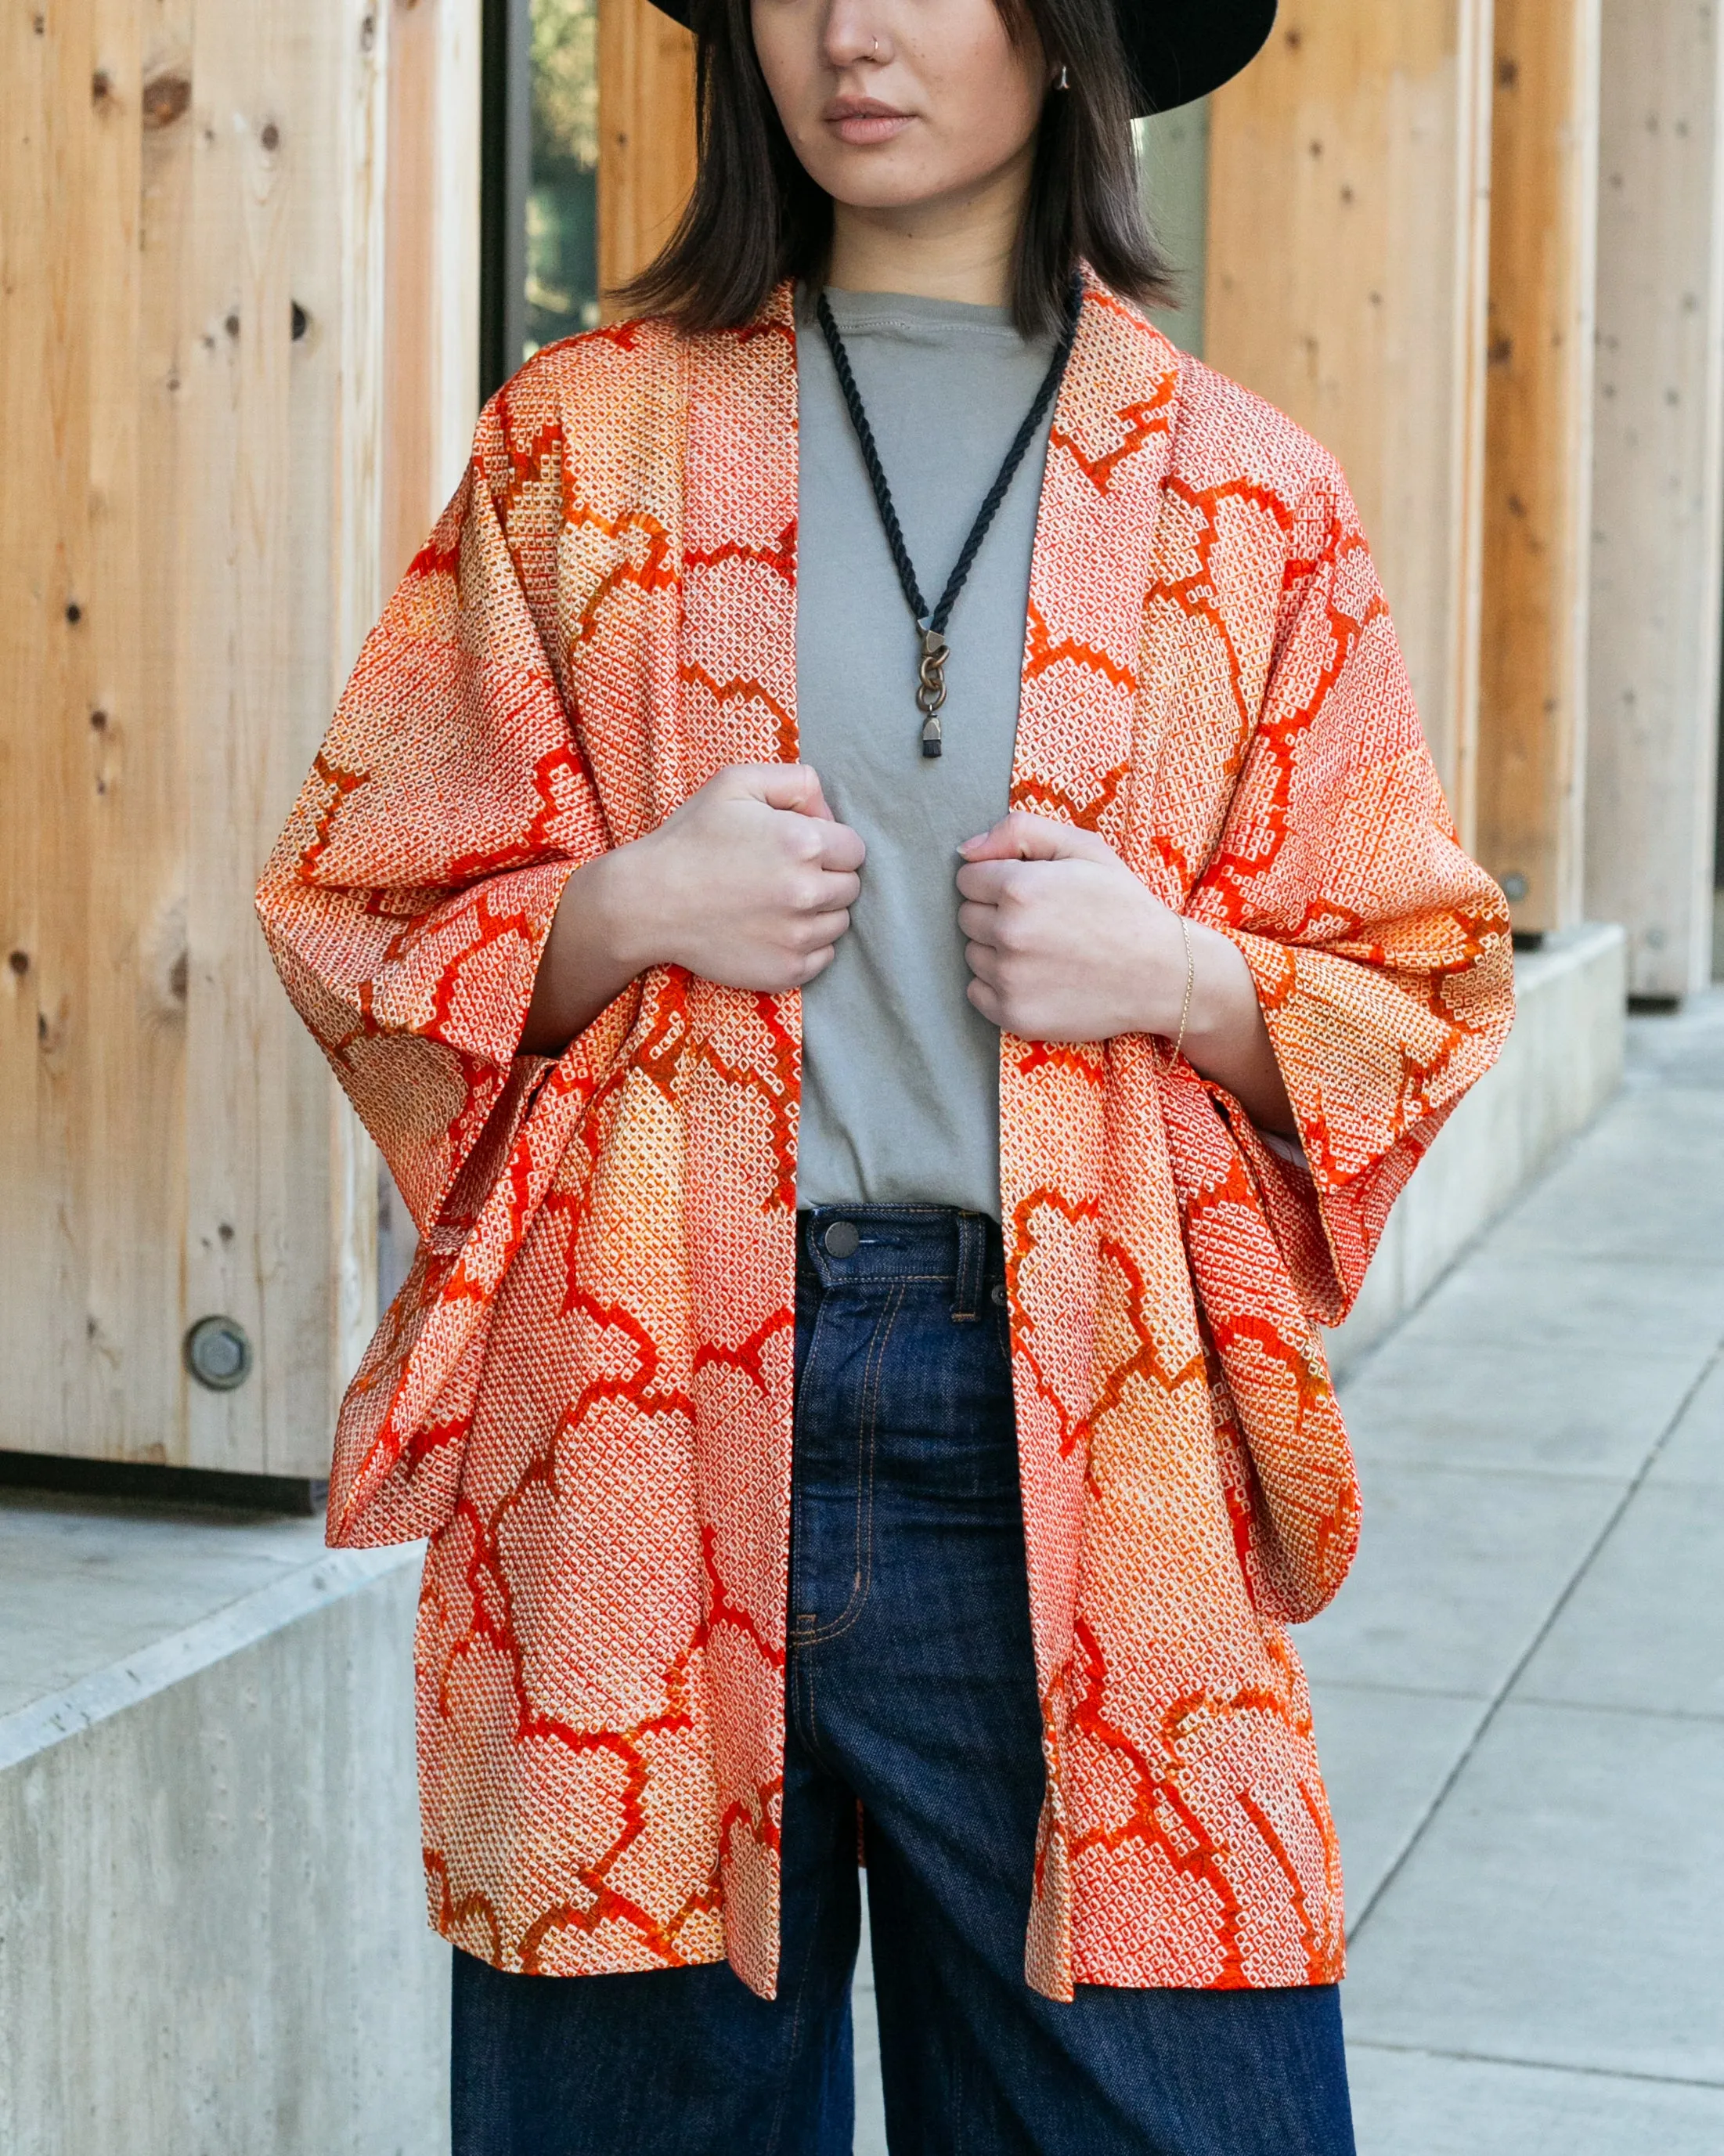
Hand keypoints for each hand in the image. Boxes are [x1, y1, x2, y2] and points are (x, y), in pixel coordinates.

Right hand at [522, 764, 863, 1052]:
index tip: (800, 848)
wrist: (648, 903)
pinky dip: (807, 946)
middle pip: (850, 887)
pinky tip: (773, 931)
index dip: (830, 845)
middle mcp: (808, 892)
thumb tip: (828, 812)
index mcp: (804, 843)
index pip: (855, 849)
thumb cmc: (690, 839)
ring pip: (839, 923)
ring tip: (777, 903)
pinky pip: (823, 958)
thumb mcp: (736, 783)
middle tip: (785, 875)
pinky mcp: (788, 971)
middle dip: (827, 877)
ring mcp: (799, 937)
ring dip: (819, 913)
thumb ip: (796, 781)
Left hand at [955, 812, 1180, 1041]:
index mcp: (1019, 887)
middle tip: (1041, 921)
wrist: (1161, 973)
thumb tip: (964, 851)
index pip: (967, 879)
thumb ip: (1019, 832)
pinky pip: (977, 993)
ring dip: (996, 951)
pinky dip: (998, 986)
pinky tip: (1037, 978)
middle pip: (966, 917)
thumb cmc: (1122, 904)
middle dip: (994, 915)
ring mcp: (1009, 979)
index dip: (996, 881)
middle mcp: (1008, 934)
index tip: (1029, 891)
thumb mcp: (1083, 847)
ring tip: (1044, 950)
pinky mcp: (1014, 1015)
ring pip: (972, 955)